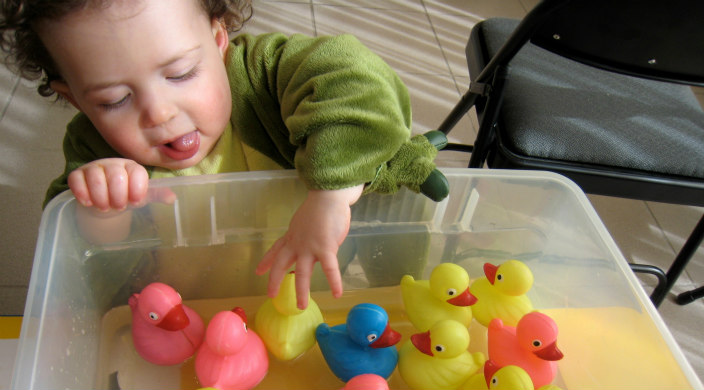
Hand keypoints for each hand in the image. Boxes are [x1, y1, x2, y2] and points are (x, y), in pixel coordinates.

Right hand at [68, 158, 148, 210]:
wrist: (104, 199)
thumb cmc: (126, 195)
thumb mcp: (142, 195)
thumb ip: (156, 194)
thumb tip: (172, 198)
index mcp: (132, 167)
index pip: (136, 173)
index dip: (137, 189)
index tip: (135, 201)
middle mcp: (113, 164)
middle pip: (116, 175)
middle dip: (118, 196)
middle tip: (118, 206)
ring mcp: (94, 168)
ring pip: (96, 178)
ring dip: (101, 197)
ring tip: (105, 207)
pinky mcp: (78, 174)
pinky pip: (76, 179)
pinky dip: (82, 193)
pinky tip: (87, 203)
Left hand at [256, 185, 363, 308]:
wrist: (328, 196)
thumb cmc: (321, 207)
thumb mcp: (305, 222)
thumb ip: (306, 236)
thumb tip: (313, 246)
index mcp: (292, 236)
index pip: (275, 250)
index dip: (266, 261)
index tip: (258, 271)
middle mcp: (297, 244)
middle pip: (281, 265)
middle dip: (275, 281)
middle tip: (271, 295)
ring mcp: (310, 247)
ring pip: (302, 274)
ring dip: (302, 291)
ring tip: (301, 306)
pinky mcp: (326, 248)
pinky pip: (330, 269)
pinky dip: (334, 282)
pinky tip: (337, 293)